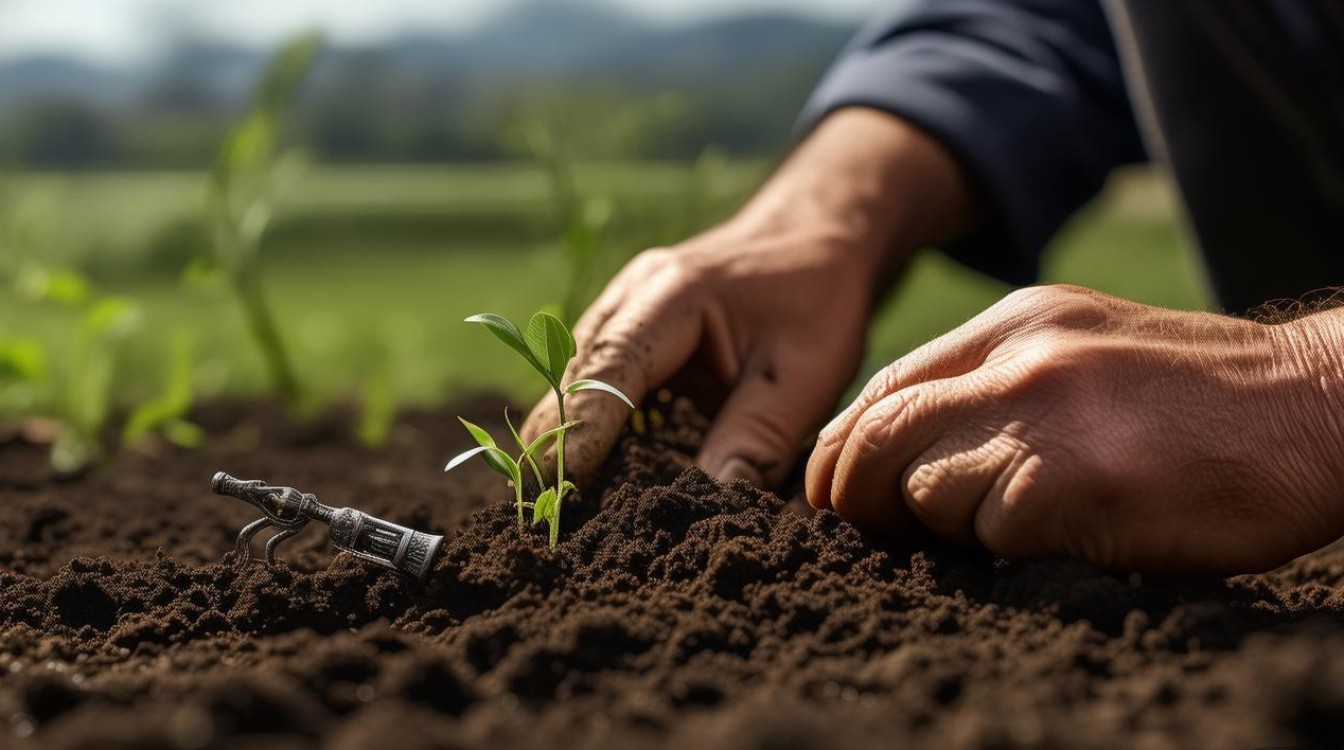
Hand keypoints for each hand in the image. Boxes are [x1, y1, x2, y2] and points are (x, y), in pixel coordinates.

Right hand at [522, 221, 873, 485]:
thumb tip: (713, 502)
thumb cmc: (815, 298)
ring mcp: (619, 314)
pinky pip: (595, 388)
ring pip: (574, 387)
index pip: (608, 371)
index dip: (581, 435)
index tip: (561, 494)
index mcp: (671, 296)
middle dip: (555, 450)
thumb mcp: (808, 372)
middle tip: (543, 522)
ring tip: (556, 514)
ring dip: (565, 444)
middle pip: (573, 381)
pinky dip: (591, 433)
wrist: (814, 237)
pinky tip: (592, 484)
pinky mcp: (626, 337)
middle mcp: (628, 299)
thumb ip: (759, 436)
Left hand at [806, 285, 1343, 574]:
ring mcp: (1049, 412)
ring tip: (1000, 529)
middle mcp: (1021, 355)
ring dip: (940, 527)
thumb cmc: (1198, 401)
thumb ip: (995, 384)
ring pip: (923, 487)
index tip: (833, 492)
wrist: (1318, 407)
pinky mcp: (1079, 478)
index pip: (886, 386)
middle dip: (852, 493)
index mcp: (1015, 323)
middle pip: (879, 434)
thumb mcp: (1083, 352)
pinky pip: (990, 532)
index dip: (843, 447)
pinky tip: (1055, 540)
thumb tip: (899, 451)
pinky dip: (1004, 550)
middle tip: (864, 530)